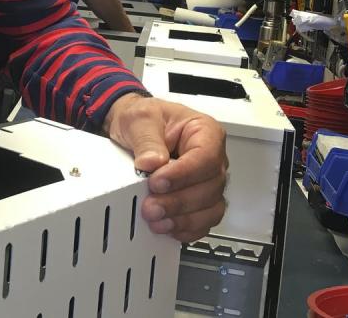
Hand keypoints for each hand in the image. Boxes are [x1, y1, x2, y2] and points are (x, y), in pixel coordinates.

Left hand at [103, 93, 227, 242]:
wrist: (134, 130)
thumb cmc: (145, 119)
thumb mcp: (141, 118)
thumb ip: (147, 139)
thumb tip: (152, 163)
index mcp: (206, 132)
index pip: (206, 157)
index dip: (184, 174)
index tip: (157, 182)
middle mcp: (213, 158)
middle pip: (210, 187)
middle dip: (179, 201)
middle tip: (151, 206)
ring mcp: (207, 182)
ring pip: (210, 208)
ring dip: (183, 219)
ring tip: (157, 220)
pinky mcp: (198, 201)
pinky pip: (204, 221)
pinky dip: (187, 229)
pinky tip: (168, 227)